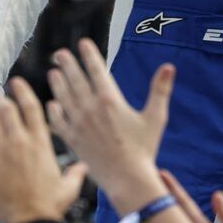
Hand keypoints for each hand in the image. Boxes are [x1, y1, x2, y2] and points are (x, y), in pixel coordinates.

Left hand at [0, 79, 90, 222]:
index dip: (23, 92)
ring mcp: (0, 151)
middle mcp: (20, 140)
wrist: (31, 220)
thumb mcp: (68, 187)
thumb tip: (84, 168)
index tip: (16, 82)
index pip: (31, 107)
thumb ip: (76, 174)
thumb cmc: (50, 205)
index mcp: (40, 142)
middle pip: (6, 108)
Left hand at [44, 39, 173, 204]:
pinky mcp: (73, 140)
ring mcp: (78, 125)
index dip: (89, 54)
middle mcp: (90, 109)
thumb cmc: (143, 149)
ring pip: (63, 98)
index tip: (83, 43)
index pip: (96, 70)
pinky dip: (54, 111)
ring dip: (58, 83)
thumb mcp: (155, 117)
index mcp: (110, 100)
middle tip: (61, 53)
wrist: (126, 179)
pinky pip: (58, 122)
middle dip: (68, 64)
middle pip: (75, 80)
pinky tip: (52, 104)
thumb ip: (160, 90)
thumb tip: (169, 67)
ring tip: (53, 72)